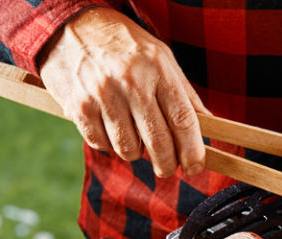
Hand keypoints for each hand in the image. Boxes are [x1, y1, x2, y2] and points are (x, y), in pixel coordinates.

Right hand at [37, 7, 207, 177]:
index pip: (183, 120)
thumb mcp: (161, 58)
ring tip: (135, 138)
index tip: (196, 166)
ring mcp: (103, 95)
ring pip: (128, 149)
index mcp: (157, 69)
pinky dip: (109, 145)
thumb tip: (210, 125)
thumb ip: (184, 93)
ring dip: (135, 153)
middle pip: (158, 142)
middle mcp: (131, 82)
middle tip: (168, 168)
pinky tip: (111, 129)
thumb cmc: (123, 45)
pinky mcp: (79, 107)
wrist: (71, 26)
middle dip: (167, 164)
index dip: (193, 151)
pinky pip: (101, 145)